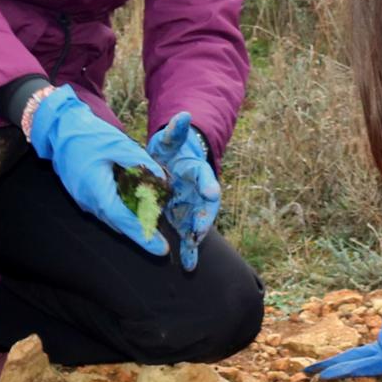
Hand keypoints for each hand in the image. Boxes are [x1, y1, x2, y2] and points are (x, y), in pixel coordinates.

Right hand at [25, 86, 166, 255]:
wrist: (61, 129)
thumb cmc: (89, 135)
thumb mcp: (119, 144)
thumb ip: (141, 162)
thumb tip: (162, 180)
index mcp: (97, 190)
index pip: (124, 221)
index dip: (144, 236)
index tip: (162, 250)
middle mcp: (89, 201)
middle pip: (120, 223)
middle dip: (142, 230)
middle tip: (163, 235)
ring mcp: (85, 200)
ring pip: (113, 217)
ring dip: (132, 219)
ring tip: (154, 217)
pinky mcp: (85, 195)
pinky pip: (107, 209)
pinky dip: (122, 209)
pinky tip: (136, 202)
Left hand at [144, 110, 220, 271]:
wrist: (172, 163)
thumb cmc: (171, 149)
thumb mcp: (170, 139)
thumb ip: (175, 130)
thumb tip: (183, 115)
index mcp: (196, 171)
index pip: (205, 178)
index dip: (209, 185)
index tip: (212, 192)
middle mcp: (199, 192)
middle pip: (206, 207)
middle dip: (204, 218)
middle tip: (200, 230)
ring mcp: (192, 207)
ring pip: (198, 224)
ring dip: (196, 238)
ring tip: (194, 251)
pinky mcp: (183, 220)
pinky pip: (188, 238)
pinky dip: (189, 252)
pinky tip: (188, 266)